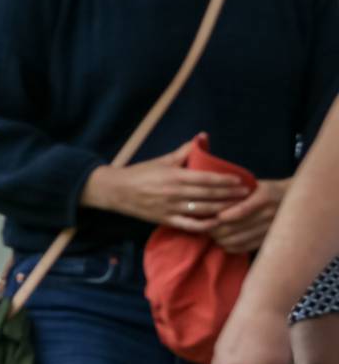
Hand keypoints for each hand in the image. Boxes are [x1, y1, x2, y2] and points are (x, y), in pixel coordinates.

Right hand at [81, 140, 249, 231]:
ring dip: (223, 209)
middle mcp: (175, 193)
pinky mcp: (166, 220)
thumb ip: (184, 151)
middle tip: (247, 194)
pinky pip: (189, 225)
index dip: (226, 180)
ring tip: (238, 207)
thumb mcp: (162, 160)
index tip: (241, 180)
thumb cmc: (140, 173)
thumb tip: (202, 137)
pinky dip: (205, 225)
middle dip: (230, 195)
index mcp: (175, 176)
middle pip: (209, 195)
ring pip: (203, 210)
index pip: (207, 179)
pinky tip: (217, 223)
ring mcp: (170, 209)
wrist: (116, 191)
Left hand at [210, 179, 287, 253]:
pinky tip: (224, 244)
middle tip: (205, 228)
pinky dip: (232, 247)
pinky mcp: (271, 239)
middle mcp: (270, 213)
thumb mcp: (255, 184)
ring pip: (240, 239)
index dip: (223, 216)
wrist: (295, 201)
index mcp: (265, 197)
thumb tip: (210, 195)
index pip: (241, 210)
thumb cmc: (267, 190)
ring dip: (222, 239)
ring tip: (212, 236)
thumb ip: (237, 190)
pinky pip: (248, 247)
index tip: (211, 217)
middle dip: (217, 229)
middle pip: (237, 226)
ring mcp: (271, 228)